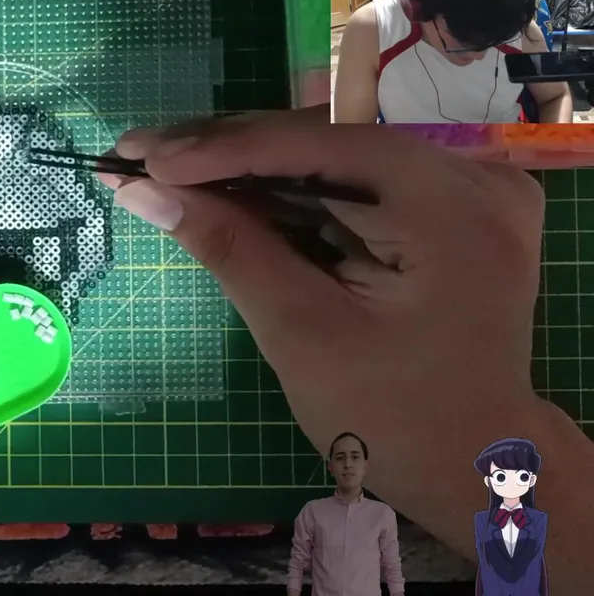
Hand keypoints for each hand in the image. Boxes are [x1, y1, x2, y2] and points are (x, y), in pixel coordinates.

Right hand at [103, 108, 549, 548]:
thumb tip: (142, 188)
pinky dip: (284, 190)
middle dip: (225, 151)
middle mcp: (471, 179)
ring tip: (159, 166)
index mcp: (453, 210)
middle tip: (135, 152)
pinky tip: (216, 186)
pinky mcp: (446, 206)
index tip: (140, 153)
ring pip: (331, 157)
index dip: (224, 147)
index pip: (323, 147)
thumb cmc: (388, 416)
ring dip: (245, 166)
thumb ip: (228, 246)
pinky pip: (350, 181)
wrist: (470, 464)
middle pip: (327, 142)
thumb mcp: (299, 330)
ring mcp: (464, 189)